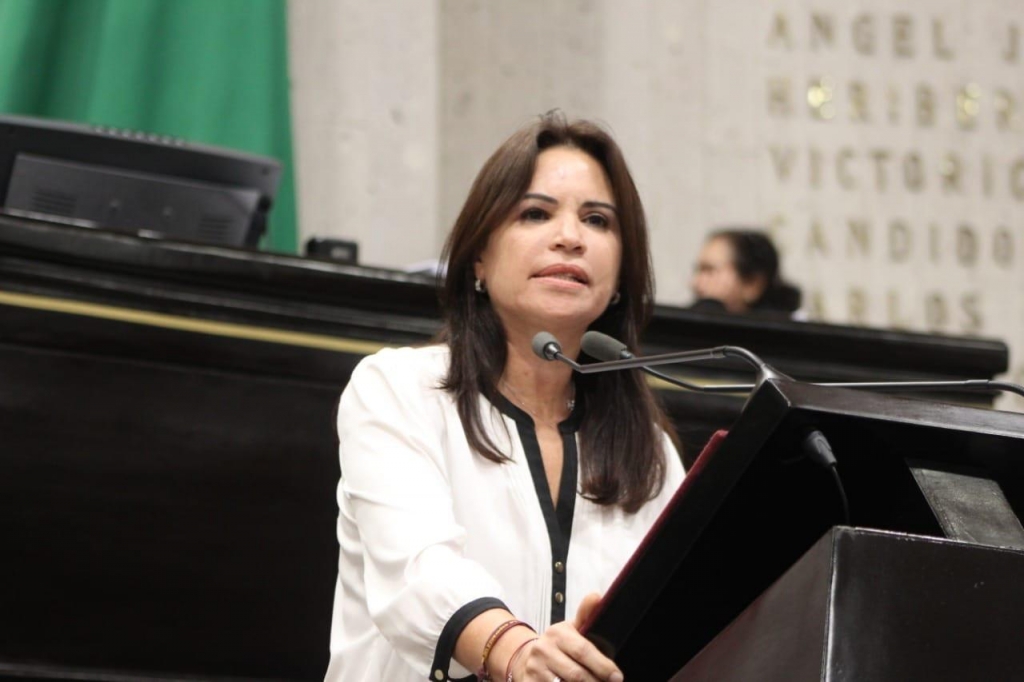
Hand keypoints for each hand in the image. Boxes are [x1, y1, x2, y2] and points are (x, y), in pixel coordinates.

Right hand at [508, 593, 622, 681]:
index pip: (583, 651)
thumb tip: (597, 596)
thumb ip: (586, 615)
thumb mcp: (571, 629)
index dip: (603, 666)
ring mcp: (534, 669)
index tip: (617, 677)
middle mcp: (543, 650)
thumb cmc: (559, 645)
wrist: (528, 658)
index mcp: (557, 633)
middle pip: (576, 674)